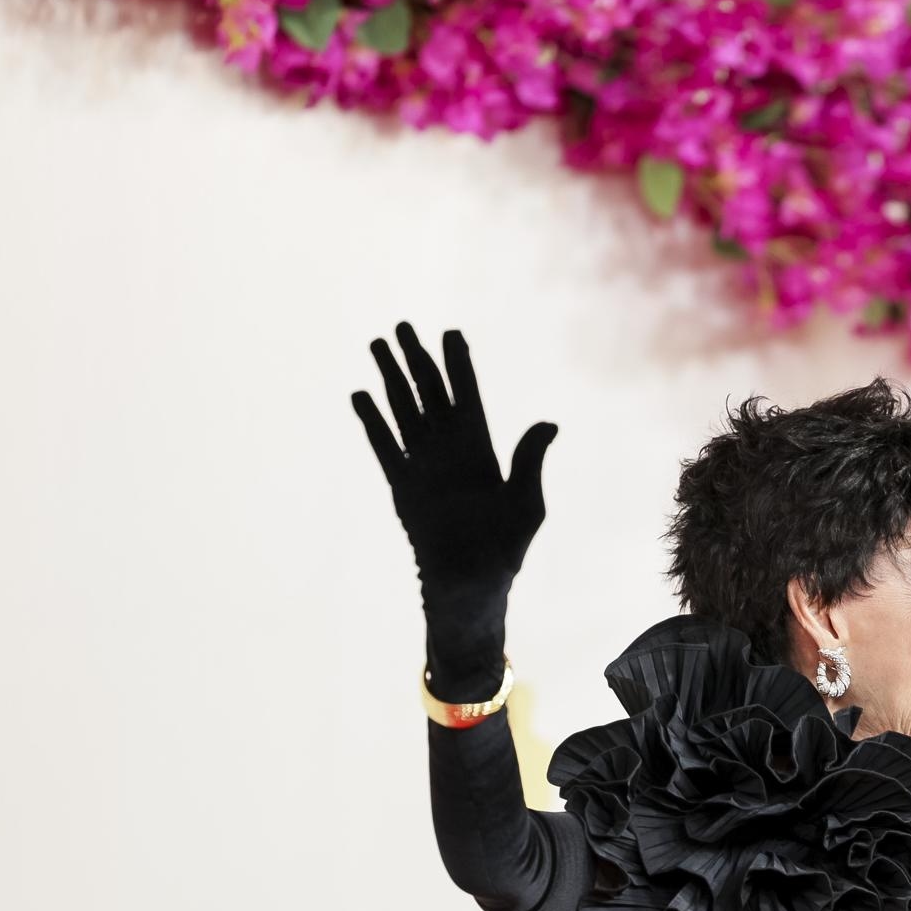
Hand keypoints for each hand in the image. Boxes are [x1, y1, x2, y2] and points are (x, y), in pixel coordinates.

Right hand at [351, 322, 558, 602]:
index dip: (459, 365)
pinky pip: (384, 447)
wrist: (470, 585)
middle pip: (430, 394)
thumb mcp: (527, 502)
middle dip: (417, 360)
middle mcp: (451, 451)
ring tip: (377, 345)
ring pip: (404, 411)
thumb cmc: (506, 549)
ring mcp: (424, 466)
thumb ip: (530, 461)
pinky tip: (360, 395)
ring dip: (390, 378)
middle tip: (402, 325)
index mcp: (483, 450)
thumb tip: (549, 423)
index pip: (467, 396)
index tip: (450, 333)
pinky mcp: (402, 486)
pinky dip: (372, 422)